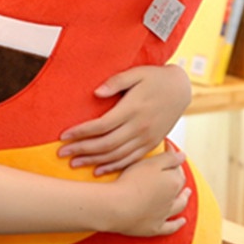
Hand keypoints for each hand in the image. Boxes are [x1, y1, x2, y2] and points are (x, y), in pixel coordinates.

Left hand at [58, 65, 190, 176]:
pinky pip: (130, 160)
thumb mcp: (136, 73)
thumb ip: (116, 81)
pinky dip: (113, 167)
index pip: (101, 125)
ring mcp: (147, 138)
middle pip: (105, 144)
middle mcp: (140, 126)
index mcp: (133, 108)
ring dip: (93, 161)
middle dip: (81, 150)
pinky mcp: (151, 144)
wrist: (181, 89)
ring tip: (74, 164)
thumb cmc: (154, 78)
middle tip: (62, 153)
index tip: (64, 136)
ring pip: (116, 155)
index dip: (81, 132)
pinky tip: (98, 171)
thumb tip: (96, 93)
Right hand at [109, 148, 190, 236]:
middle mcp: (172, 199)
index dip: (173, 159)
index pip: (178, 168)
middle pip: (179, 186)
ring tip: (187, 194)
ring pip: (179, 206)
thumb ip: (168, 158)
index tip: (168, 149)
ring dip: (184, 199)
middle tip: (179, 171)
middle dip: (180, 177)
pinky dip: (177, 224)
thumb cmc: (131, 182)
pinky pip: (170, 227)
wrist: (117, 206)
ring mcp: (164, 214)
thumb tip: (183, 156)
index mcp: (173, 182)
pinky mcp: (155, 227)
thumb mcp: (150, 163)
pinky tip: (181, 222)